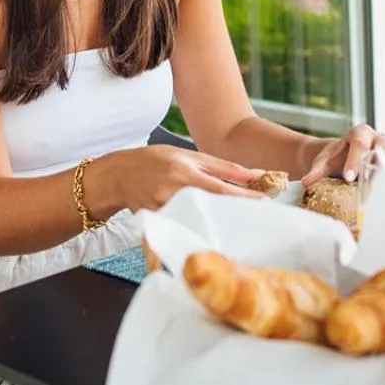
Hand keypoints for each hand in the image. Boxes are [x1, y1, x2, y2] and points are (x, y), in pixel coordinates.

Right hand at [90, 146, 266, 214]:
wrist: (119, 175)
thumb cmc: (156, 160)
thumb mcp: (189, 156)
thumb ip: (221, 167)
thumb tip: (254, 175)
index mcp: (184, 172)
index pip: (221, 187)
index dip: (244, 195)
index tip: (265, 200)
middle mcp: (174, 193)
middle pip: (213, 206)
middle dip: (234, 211)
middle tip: (255, 215)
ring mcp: (165, 210)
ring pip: (200, 219)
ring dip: (219, 221)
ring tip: (235, 222)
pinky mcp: (159, 222)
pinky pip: (185, 226)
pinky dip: (200, 227)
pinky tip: (210, 228)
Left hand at [301, 126, 384, 186]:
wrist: (344, 155)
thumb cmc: (335, 159)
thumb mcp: (324, 163)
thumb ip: (316, 172)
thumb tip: (307, 182)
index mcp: (357, 134)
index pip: (358, 142)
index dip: (355, 159)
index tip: (351, 177)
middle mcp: (377, 136)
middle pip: (384, 141)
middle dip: (383, 158)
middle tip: (380, 175)